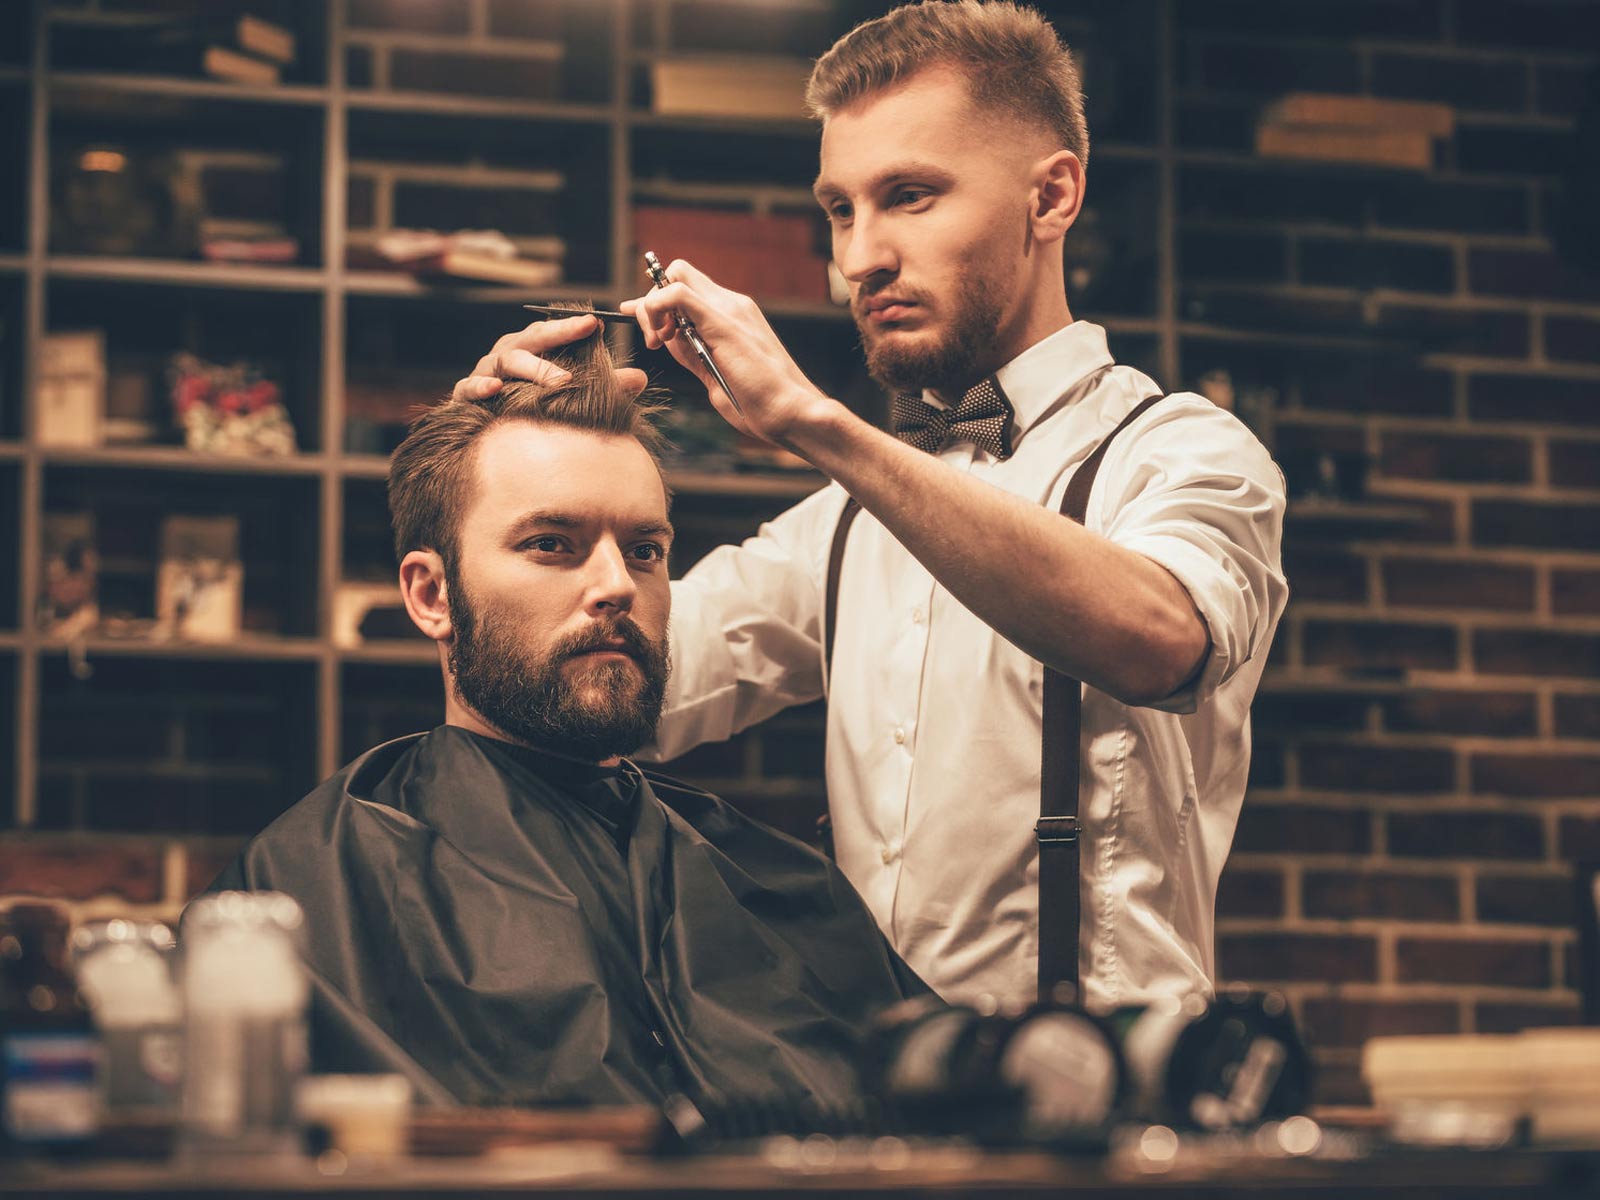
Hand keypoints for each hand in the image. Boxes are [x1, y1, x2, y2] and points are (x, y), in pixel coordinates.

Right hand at [451, 313, 648, 402]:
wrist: (481, 434)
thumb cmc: (528, 405)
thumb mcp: (569, 394)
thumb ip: (602, 385)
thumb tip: (641, 378)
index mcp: (531, 350)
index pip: (553, 331)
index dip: (573, 326)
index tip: (598, 323)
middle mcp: (507, 355)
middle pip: (531, 338)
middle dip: (558, 334)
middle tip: (585, 333)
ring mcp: (485, 372)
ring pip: (506, 360)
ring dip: (533, 368)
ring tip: (560, 380)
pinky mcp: (466, 395)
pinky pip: (470, 387)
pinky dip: (482, 386)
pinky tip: (497, 388)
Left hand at [621, 259, 835, 445]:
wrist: (791, 412)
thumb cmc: (757, 402)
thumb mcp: (712, 371)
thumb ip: (689, 349)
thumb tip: (662, 336)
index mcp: (733, 314)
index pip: (688, 286)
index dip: (658, 301)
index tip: (648, 330)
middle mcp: (732, 303)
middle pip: (678, 273)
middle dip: (653, 301)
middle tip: (653, 339)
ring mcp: (729, 308)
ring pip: (675, 277)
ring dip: (653, 307)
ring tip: (657, 343)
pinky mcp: (722, 322)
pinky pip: (677, 294)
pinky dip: (657, 308)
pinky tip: (662, 338)